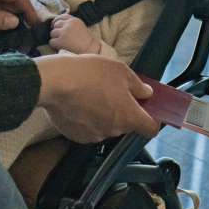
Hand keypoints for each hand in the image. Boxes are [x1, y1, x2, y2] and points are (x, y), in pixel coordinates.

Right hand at [35, 55, 160, 142]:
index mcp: (129, 117)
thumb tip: (147, 94)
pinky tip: (78, 104)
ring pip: (106, 126)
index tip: (148, 110)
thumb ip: (138, 86)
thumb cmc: (91, 74)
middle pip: (126, 124)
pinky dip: (87, 119)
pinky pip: (88, 129)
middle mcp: (114, 131)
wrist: (55, 83)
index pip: (150, 130)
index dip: (153, 120)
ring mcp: (94, 136)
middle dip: (123, 111)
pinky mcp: (76, 137)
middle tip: (113, 92)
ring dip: (104, 115)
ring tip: (91, 95)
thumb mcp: (121, 71)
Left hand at [49, 13, 99, 53]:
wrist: (89, 49)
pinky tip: (59, 46)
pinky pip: (51, 42)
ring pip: (52, 33)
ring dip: (55, 38)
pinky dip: (54, 45)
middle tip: (59, 36)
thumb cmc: (86, 39)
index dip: (57, 21)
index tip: (56, 26)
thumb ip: (72, 24)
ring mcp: (63, 32)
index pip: (61, 16)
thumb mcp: (80, 26)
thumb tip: (60, 24)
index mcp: (74, 20)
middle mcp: (68, 24)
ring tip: (60, 42)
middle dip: (56, 30)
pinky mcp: (60, 41)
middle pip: (55, 25)